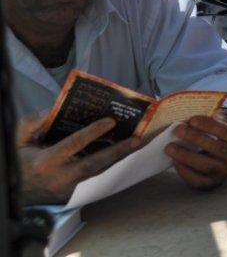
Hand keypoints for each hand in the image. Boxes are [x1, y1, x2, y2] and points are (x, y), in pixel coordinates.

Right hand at [17, 114, 139, 204]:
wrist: (13, 191)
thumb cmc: (17, 161)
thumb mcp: (17, 139)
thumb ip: (32, 122)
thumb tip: (52, 109)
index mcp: (45, 162)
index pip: (74, 144)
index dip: (93, 132)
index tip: (110, 121)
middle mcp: (59, 177)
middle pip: (94, 163)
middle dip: (117, 151)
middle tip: (136, 139)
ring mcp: (67, 189)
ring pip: (97, 172)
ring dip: (117, 158)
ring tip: (135, 144)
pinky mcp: (71, 195)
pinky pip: (92, 178)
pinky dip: (107, 166)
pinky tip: (120, 155)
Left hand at [164, 113, 226, 189]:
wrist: (219, 158)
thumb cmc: (213, 138)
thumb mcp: (215, 128)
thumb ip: (204, 125)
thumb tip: (184, 124)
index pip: (225, 131)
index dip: (209, 126)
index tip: (192, 120)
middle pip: (215, 148)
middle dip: (195, 138)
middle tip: (178, 130)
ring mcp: (223, 172)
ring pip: (205, 165)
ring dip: (185, 155)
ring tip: (169, 147)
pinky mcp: (211, 183)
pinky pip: (197, 179)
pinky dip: (185, 171)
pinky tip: (175, 162)